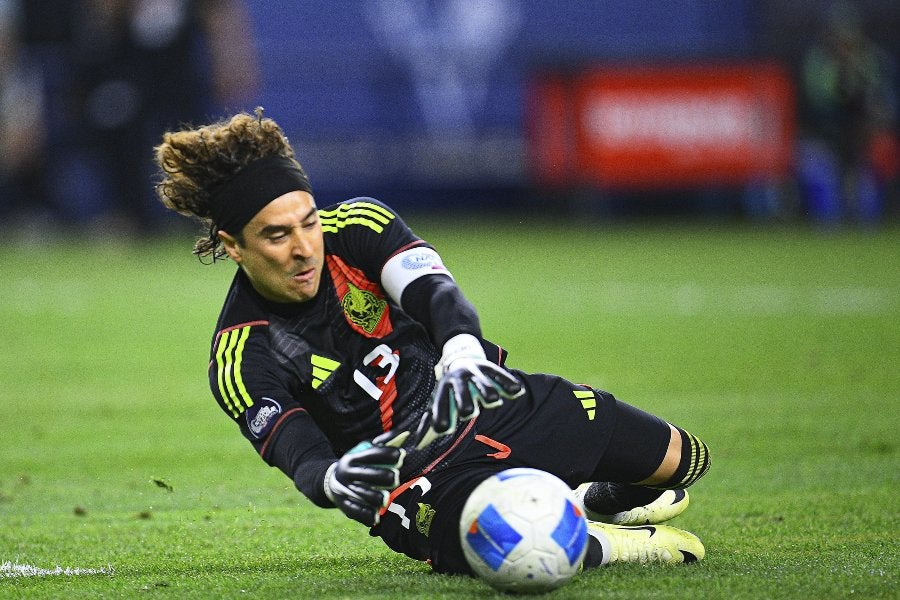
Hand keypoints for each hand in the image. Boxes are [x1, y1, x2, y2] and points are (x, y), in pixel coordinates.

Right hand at [324, 430, 408, 525]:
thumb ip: (383, 443)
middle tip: (396, 478)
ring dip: (377, 497)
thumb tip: (405, 433)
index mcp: (353, 457)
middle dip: (386, 476)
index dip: (389, 454)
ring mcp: (345, 489)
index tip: (401, 456)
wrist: (332, 481)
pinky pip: (356, 511)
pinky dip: (367, 515)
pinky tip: (376, 517)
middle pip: (370, 474)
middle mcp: (347, 473)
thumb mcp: (365, 449)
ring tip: (386, 498)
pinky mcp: (344, 505)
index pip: (373, 454)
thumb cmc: (358, 463)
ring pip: (364, 494)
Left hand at [415, 334, 523, 449]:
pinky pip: (501, 376)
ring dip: (489, 398)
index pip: (440, 408)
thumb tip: (416, 445)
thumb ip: (425, 424)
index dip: (442, 420)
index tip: (444, 429)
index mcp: (443, 390)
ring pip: (485, 389)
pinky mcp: (488, 366)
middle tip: (469, 411)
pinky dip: (510, 385)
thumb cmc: (448, 390)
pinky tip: (516, 392)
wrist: (459, 359)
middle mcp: (458, 380)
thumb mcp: (434, 402)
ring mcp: (474, 373)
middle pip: (464, 400)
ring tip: (492, 401)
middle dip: (467, 408)